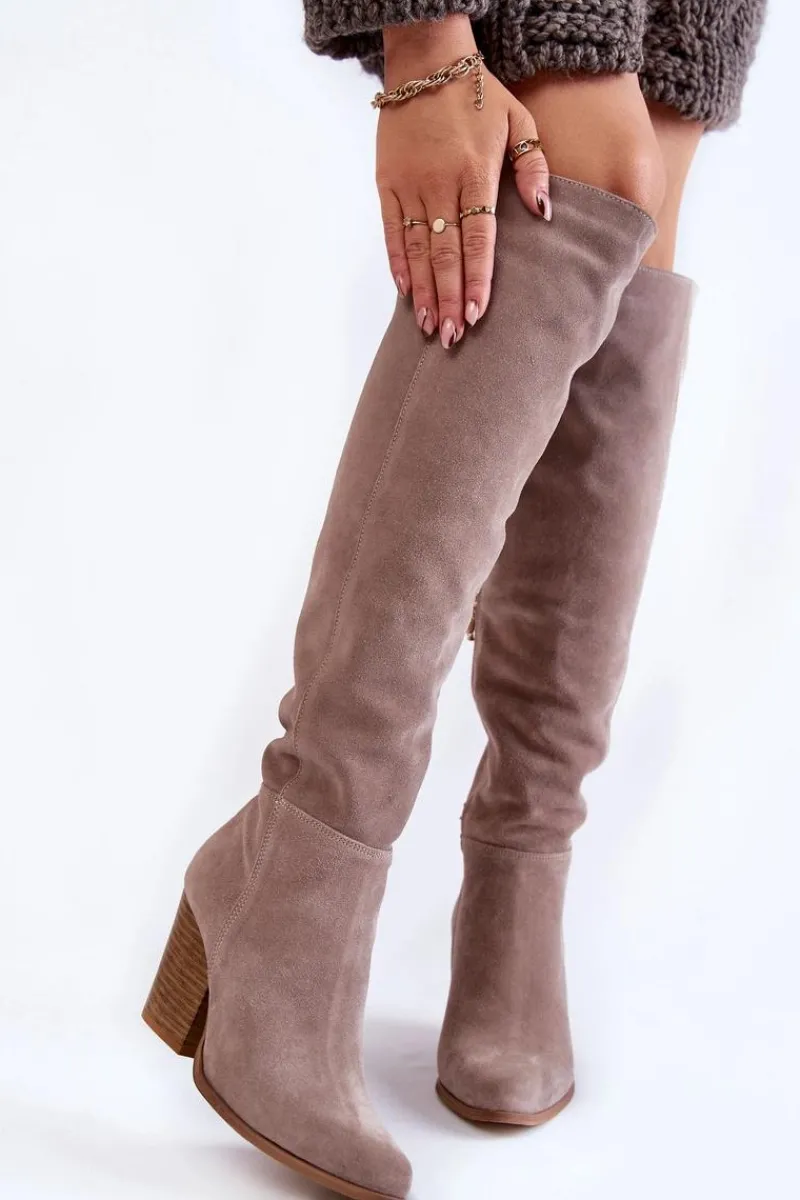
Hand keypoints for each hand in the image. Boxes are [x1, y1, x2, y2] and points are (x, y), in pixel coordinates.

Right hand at [377, 17, 549, 347]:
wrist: (426, 60)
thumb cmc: (479, 95)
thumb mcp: (519, 120)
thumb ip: (533, 167)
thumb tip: (544, 212)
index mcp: (475, 173)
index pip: (478, 238)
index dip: (477, 278)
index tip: (478, 313)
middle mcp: (439, 184)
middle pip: (445, 253)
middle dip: (450, 298)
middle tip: (454, 337)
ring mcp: (409, 185)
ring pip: (416, 249)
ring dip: (424, 291)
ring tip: (430, 326)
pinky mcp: (386, 183)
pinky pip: (390, 230)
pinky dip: (397, 263)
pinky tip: (406, 292)